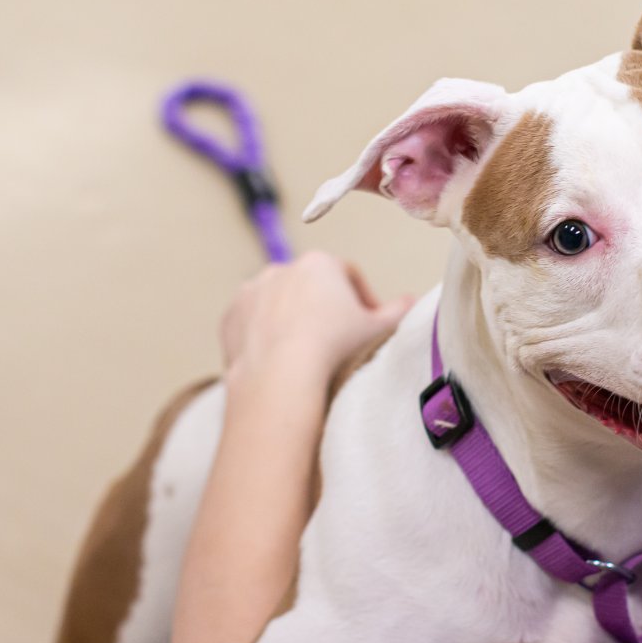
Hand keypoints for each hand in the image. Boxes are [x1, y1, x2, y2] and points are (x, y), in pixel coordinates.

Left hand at [219, 251, 412, 380]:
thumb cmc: (335, 349)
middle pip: (310, 288)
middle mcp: (282, 269)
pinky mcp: (230, 317)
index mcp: (320, 263)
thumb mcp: (379, 330)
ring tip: (307, 355)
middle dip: (323, 309)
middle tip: (338, 342)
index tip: (367, 325)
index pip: (348, 276)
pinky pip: (252, 323)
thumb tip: (412, 301)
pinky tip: (280, 361)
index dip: (361, 300)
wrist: (280, 378)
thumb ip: (399, 312)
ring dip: (292, 321)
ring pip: (279, 304)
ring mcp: (251, 292)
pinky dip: (264, 336)